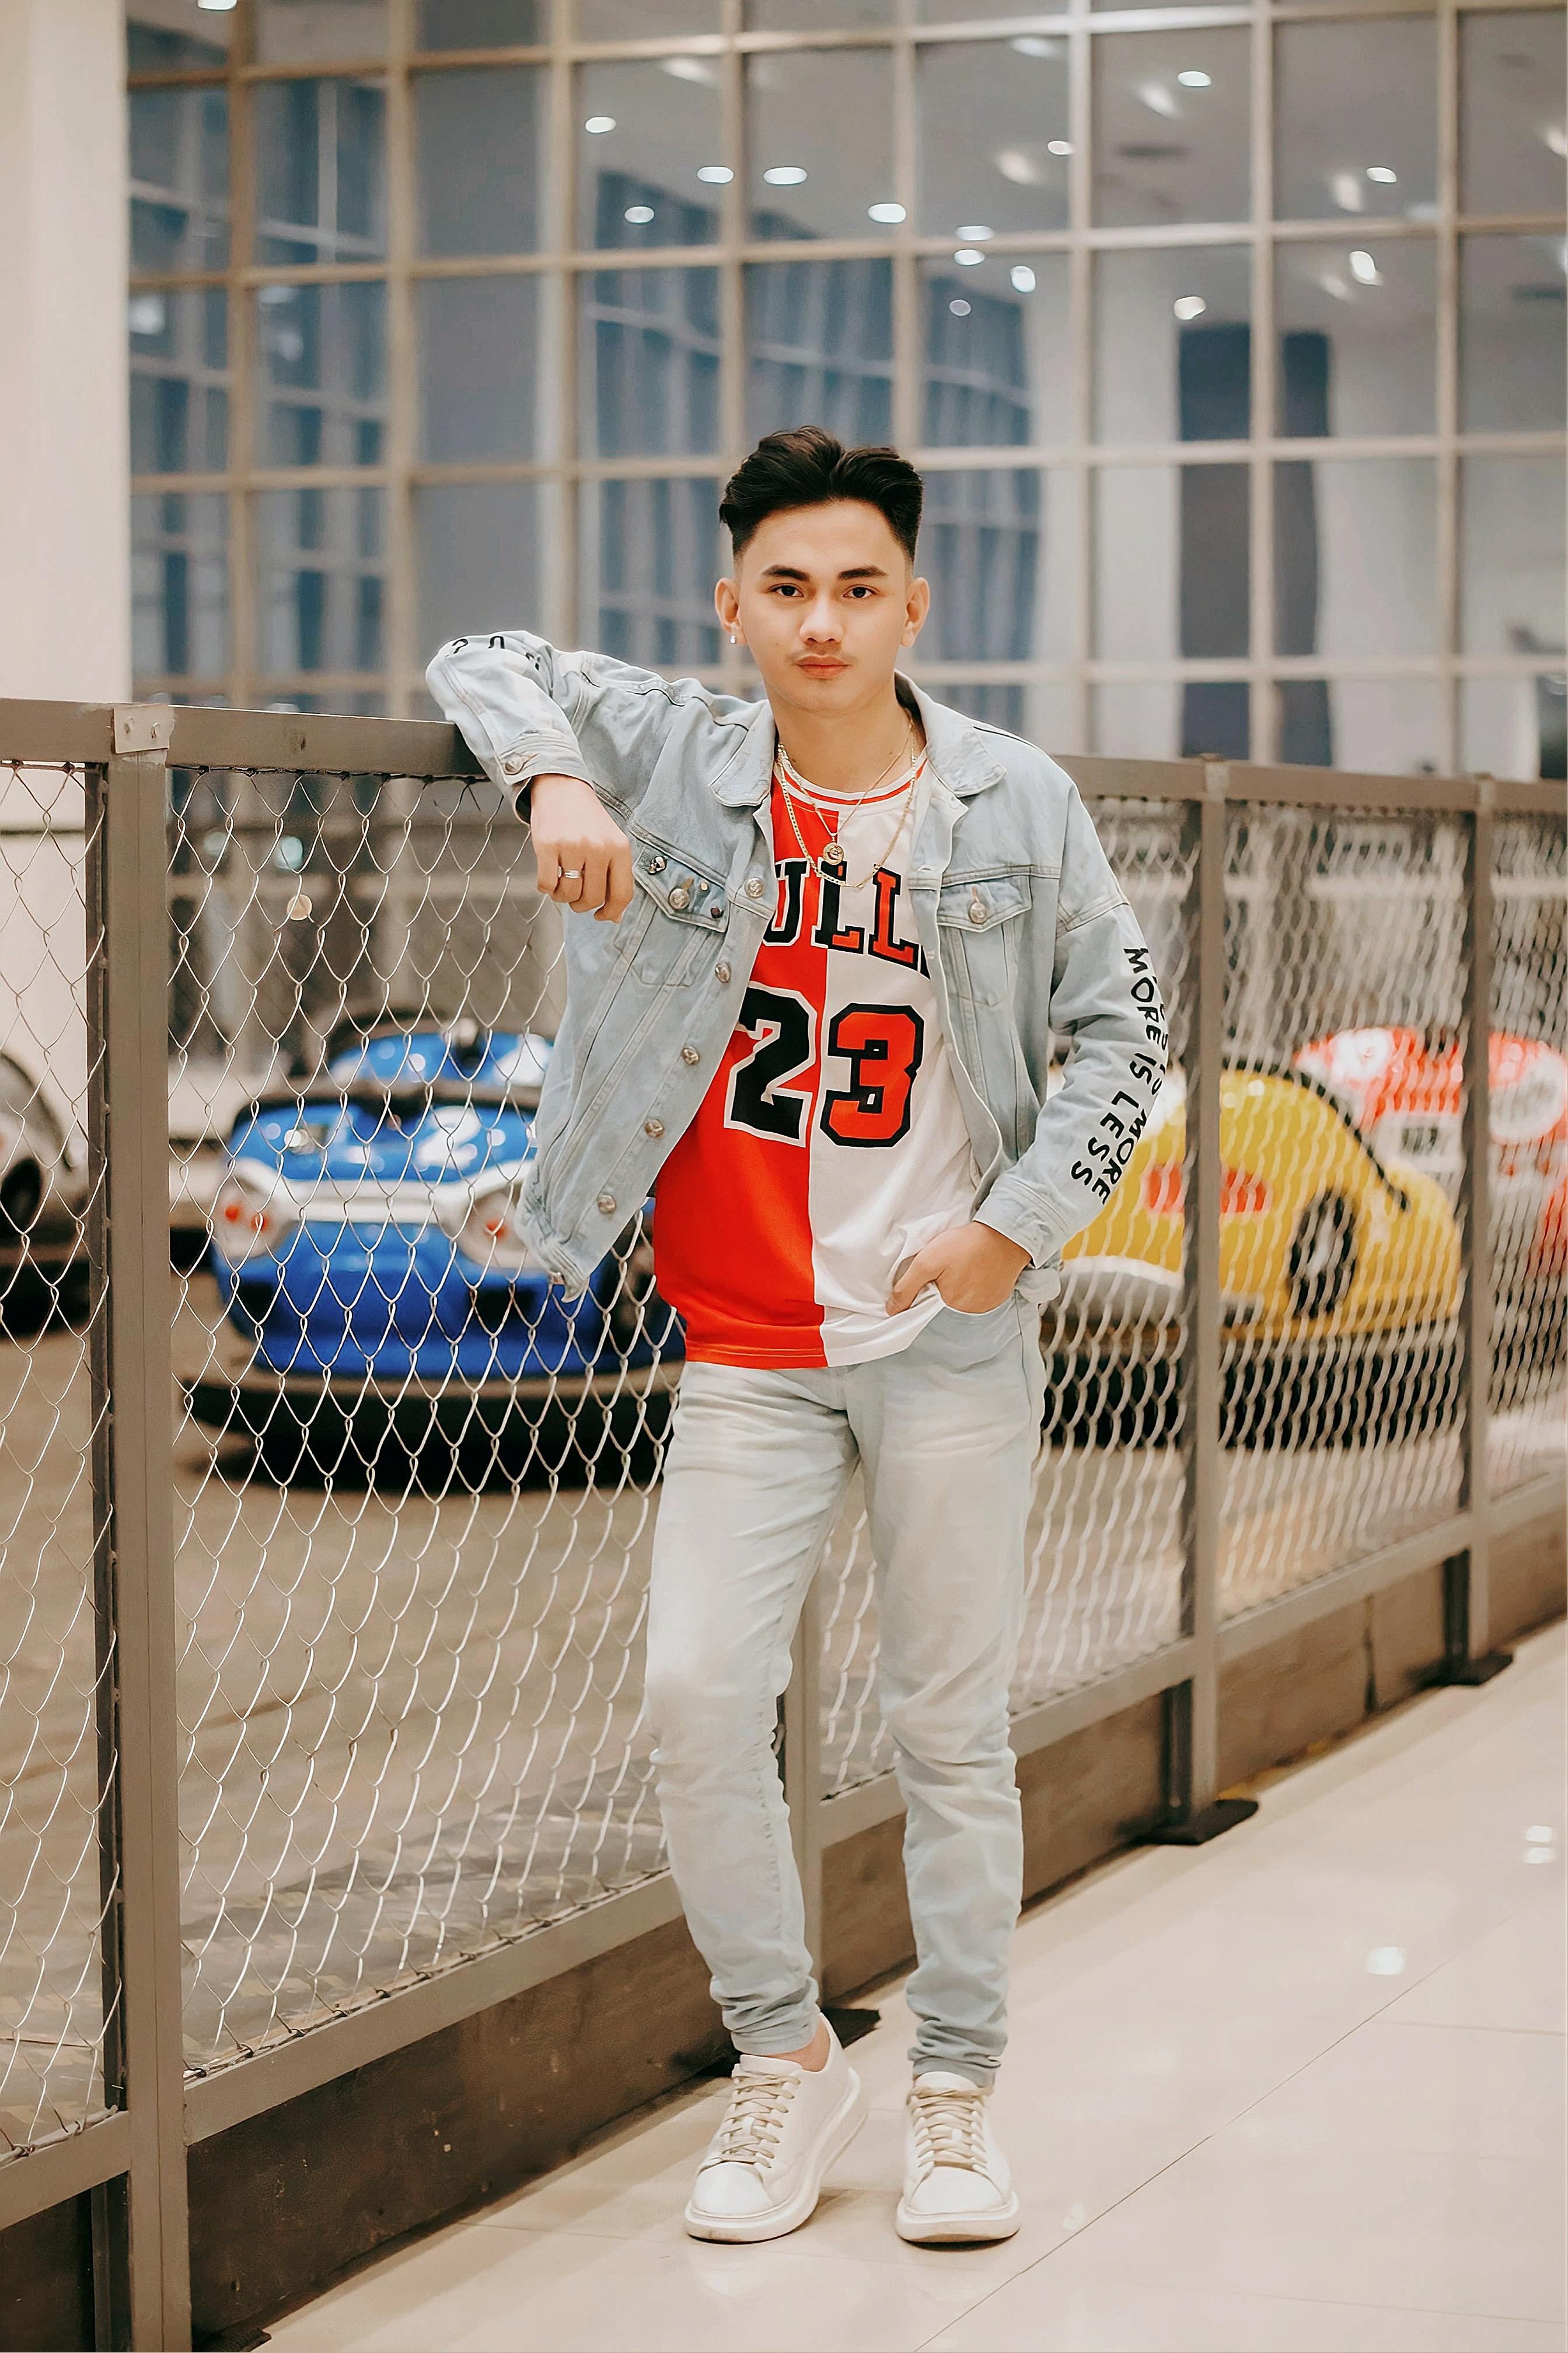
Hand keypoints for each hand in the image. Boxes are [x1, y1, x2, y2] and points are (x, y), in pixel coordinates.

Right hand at [527, 774, 633, 921]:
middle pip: (592, 898)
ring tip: (561, 884)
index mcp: (619, 849)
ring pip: (568, 894)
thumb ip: (615, 878)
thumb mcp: (610, 844)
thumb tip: (614, 917)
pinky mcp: (547, 845)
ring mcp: (572, 846)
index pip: (622, 894)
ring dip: (562, 897)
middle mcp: (598, 847)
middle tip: (576, 898)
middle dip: (582, 905)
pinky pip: (546, 884)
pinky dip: (546, 888)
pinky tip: (549, 878)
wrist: (562, 788)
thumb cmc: (587, 820)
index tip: (602, 915)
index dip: (611, 912)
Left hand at [886, 1222, 1030, 1316]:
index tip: (933, 1272)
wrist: (1005, 1235)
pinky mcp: (999, 1296)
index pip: (928, 1303)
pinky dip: (978, 1284)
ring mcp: (986, 1305)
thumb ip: (907, 1287)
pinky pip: (982, 1295)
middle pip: (946, 1301)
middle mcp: (969, 1311)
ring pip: (964, 1299)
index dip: (925, 1287)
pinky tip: (979, 1269)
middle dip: (944, 1285)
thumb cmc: (965, 1245)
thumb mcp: (927, 1261)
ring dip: (962, 1285)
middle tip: (951, 1264)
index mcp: (949, 1303)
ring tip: (966, 1264)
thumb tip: (892, 1310)